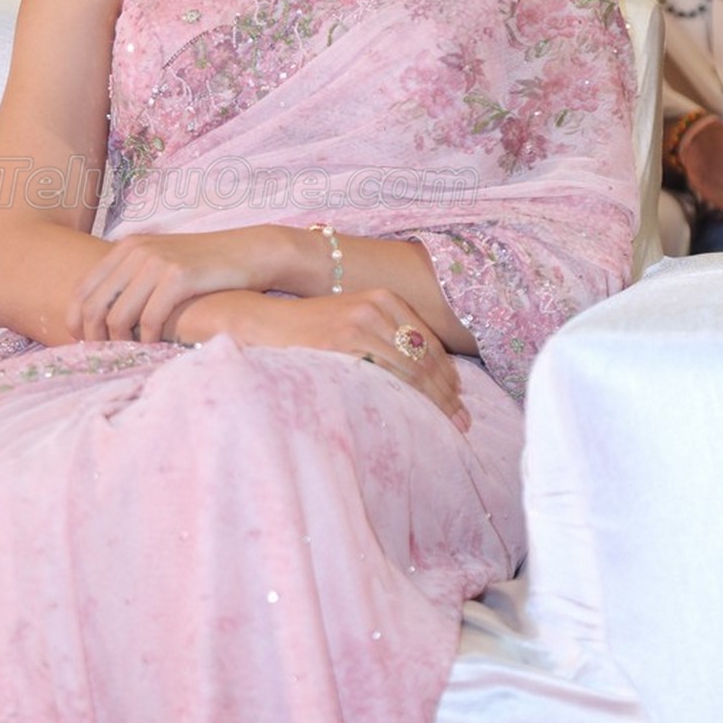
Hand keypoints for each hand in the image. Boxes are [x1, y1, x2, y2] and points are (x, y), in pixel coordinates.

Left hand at [66, 229, 276, 342]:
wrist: (249, 252)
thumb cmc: (206, 266)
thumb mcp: (162, 263)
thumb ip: (133, 280)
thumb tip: (103, 318)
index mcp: (127, 247)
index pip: (82, 289)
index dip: (76, 321)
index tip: (84, 343)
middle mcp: (137, 251)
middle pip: (94, 305)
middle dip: (93, 337)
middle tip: (103, 356)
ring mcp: (157, 262)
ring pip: (117, 315)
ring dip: (120, 342)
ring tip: (131, 352)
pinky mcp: (179, 276)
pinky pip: (150, 318)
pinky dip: (148, 339)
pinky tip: (155, 345)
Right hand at [170, 288, 471, 431]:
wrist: (261, 322)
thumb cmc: (306, 331)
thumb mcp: (350, 322)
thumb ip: (382, 337)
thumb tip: (417, 373)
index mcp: (383, 298)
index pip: (428, 341)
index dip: (447, 374)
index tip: (458, 401)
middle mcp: (377, 305)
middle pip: (426, 354)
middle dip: (447, 391)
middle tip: (461, 420)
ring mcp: (361, 321)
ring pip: (414, 366)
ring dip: (435, 398)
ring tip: (448, 423)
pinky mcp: (346, 339)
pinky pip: (389, 372)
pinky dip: (408, 395)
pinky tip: (417, 413)